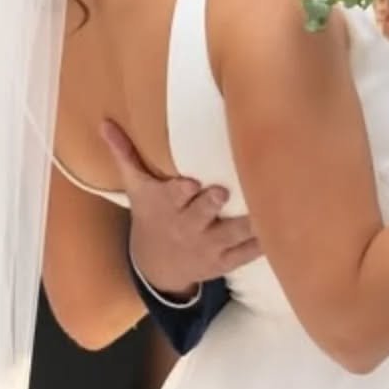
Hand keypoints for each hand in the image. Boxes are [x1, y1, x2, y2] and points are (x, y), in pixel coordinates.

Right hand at [101, 120, 261, 297]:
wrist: (157, 266)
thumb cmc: (152, 213)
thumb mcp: (136, 186)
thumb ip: (125, 153)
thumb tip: (105, 122)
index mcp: (167, 206)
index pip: (173, 196)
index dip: (182, 191)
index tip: (191, 182)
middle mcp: (188, 227)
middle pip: (202, 215)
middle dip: (211, 204)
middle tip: (223, 192)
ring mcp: (209, 246)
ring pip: (232, 235)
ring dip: (249, 222)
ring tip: (269, 205)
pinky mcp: (225, 261)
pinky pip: (247, 253)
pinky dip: (264, 243)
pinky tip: (283, 228)